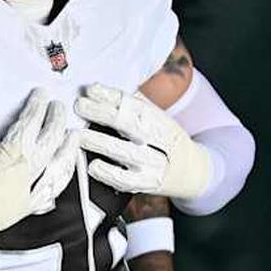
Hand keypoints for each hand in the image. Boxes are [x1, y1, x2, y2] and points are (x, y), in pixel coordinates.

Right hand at [2, 88, 78, 214]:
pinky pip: (52, 192)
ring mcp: (31, 189)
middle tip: (60, 108)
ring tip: (75, 138)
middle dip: (57, 121)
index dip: (37, 105)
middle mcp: (30, 170)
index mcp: (16, 153)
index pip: (31, 122)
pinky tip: (63, 179)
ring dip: (69, 150)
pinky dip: (61, 182)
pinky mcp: (27, 206)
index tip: (41, 94)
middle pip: (51, 140)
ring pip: (59, 166)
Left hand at [76, 84, 211, 198]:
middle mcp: (156, 139)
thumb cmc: (162, 137)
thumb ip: (130, 102)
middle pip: (127, 123)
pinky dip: (108, 173)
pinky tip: (93, 166)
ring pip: (124, 151)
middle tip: (79, 106)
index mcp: (156, 118)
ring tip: (78, 134)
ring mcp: (153, 162)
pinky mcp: (146, 183)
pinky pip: (126, 179)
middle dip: (101, 113)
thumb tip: (96, 87)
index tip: (91, 90)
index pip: (132, 103)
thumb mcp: (154, 115)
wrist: (192, 170)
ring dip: (99, 141)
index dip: (110, 95)